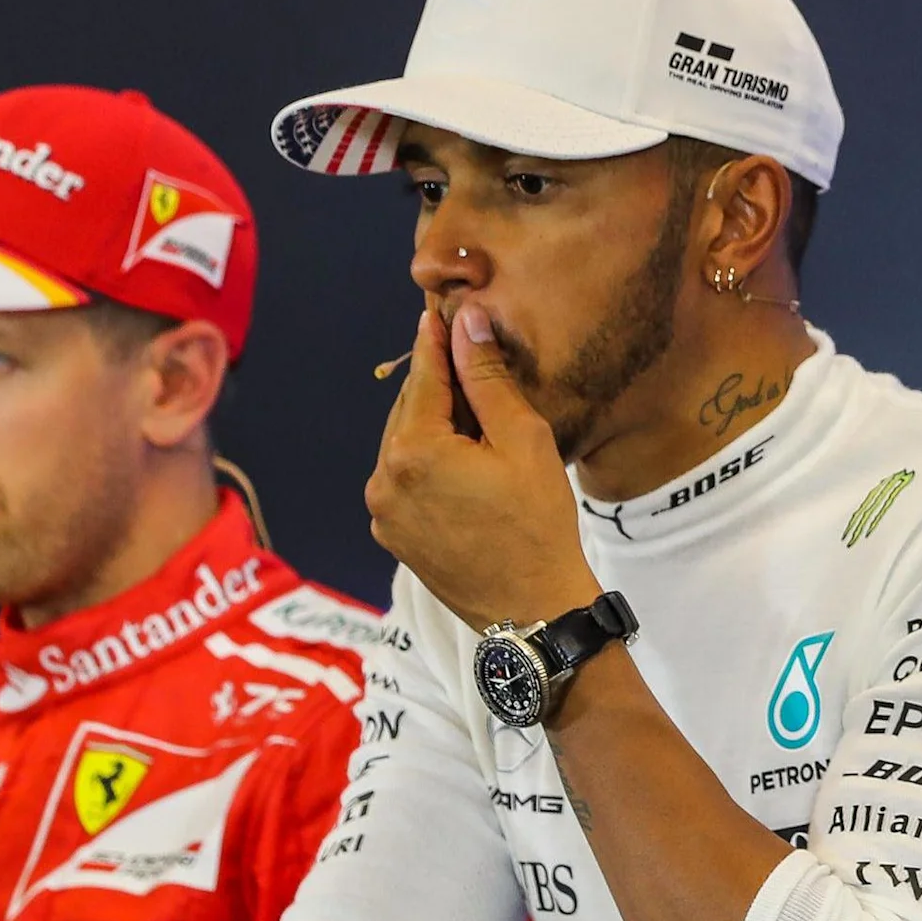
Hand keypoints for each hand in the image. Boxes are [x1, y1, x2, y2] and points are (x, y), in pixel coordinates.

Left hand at [365, 305, 600, 632]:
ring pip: (404, 446)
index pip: (423, 378)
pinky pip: (403, 481)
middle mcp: (382, 480)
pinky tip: (461, 466)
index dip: (435, 342)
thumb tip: (465, 322)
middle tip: (465, 360)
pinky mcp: (391, 536)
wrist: (534, 609)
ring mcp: (382, 512)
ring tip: (471, 421)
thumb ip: (487, 378)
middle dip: (437, 387)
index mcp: (412, 451)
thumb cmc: (539, 523)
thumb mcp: (524, 440)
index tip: (437, 311)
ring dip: (432, 427)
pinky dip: (426, 464)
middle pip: (408, 411)